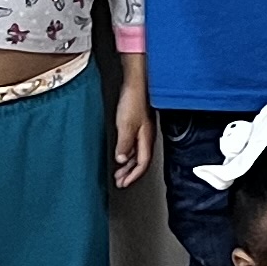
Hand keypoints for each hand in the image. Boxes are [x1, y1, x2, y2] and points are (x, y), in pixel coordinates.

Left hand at [109, 67, 152, 188]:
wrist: (138, 82)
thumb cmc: (134, 100)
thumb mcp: (126, 124)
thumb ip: (124, 143)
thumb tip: (121, 159)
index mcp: (146, 139)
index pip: (142, 164)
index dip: (133, 176)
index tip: (124, 183)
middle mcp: (147, 136)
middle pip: (141, 161)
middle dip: (130, 173)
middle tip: (120, 181)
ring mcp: (144, 130)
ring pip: (137, 154)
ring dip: (128, 164)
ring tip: (119, 171)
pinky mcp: (139, 124)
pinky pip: (135, 145)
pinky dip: (128, 153)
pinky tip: (122, 152)